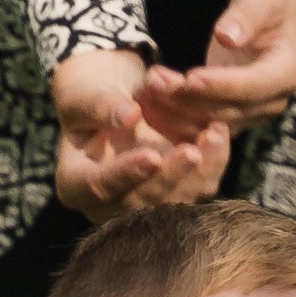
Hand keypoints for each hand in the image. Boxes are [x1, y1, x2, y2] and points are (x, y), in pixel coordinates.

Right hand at [53, 47, 228, 218]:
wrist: (114, 97)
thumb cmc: (88, 94)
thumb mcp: (82, 92)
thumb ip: (100, 105)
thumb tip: (128, 116)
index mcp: (76, 183)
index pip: (101, 187)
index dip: (127, 174)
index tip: (151, 155)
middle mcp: (110, 204)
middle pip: (142, 203)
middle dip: (170, 177)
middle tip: (192, 151)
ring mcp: (144, 203)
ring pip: (176, 201)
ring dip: (198, 172)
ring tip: (214, 135)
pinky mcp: (173, 192)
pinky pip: (196, 187)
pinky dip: (212, 163)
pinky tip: (219, 134)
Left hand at [136, 0, 295, 138]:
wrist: (274, 23)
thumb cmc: (268, 6)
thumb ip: (246, 16)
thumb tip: (227, 36)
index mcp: (287, 73)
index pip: (254, 85)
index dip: (222, 84)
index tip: (190, 77)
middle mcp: (273, 103)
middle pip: (228, 110)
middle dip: (188, 98)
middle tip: (153, 81)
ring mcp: (252, 115)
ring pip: (210, 124)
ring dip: (174, 110)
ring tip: (145, 89)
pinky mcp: (231, 120)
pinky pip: (200, 128)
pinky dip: (173, 119)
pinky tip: (147, 103)